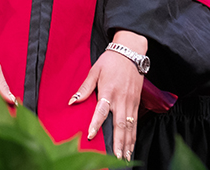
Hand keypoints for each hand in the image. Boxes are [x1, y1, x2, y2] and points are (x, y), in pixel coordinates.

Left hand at [69, 32, 144, 160]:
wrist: (131, 51)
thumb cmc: (110, 61)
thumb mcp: (94, 71)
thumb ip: (84, 88)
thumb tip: (72, 101)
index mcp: (108, 91)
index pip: (101, 111)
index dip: (95, 123)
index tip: (90, 135)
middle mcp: (121, 99)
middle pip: (120, 124)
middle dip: (118, 142)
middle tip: (116, 157)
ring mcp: (131, 102)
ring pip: (130, 127)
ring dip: (128, 143)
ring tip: (125, 158)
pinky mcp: (137, 103)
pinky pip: (135, 123)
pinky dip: (134, 136)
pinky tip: (131, 147)